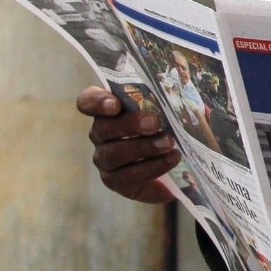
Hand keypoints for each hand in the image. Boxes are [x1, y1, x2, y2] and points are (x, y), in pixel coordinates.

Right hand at [77, 86, 177, 203]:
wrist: (176, 166)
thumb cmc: (169, 128)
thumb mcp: (169, 111)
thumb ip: (167, 100)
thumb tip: (182, 89)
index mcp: (108, 111)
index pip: (88, 101)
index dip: (96, 102)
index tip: (114, 104)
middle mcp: (102, 134)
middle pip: (103, 127)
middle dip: (130, 125)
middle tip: (154, 123)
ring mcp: (105, 158)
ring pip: (113, 153)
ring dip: (143, 148)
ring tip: (169, 143)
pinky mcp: (115, 181)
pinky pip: (126, 176)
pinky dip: (150, 168)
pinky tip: (171, 160)